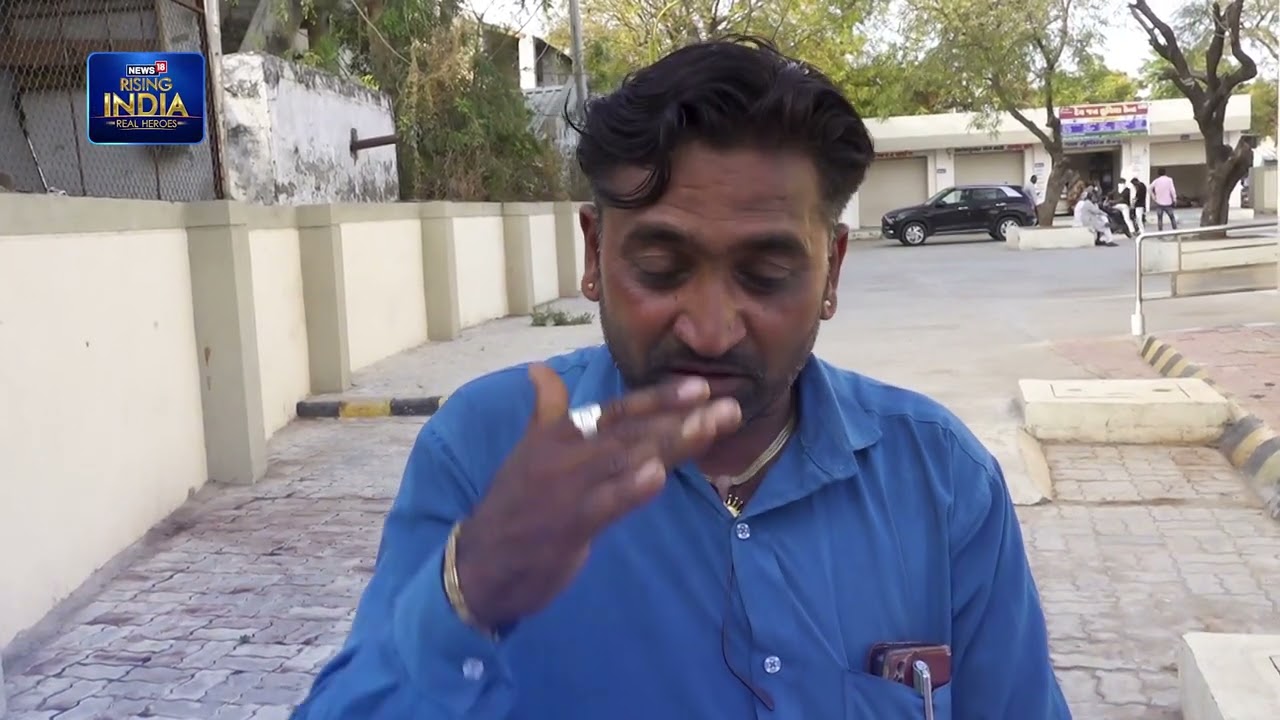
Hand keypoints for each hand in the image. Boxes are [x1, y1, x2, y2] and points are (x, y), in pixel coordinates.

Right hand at [453, 364, 740, 629]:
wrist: (480, 563)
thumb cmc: (513, 505)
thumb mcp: (528, 450)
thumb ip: (545, 410)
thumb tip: (538, 369)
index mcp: (561, 434)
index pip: (619, 411)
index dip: (659, 399)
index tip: (700, 387)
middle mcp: (566, 454)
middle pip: (633, 431)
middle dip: (682, 418)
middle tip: (727, 406)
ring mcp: (567, 489)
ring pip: (626, 460)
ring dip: (671, 444)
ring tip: (709, 427)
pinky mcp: (568, 526)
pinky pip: (604, 505)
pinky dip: (630, 489)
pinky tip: (658, 477)